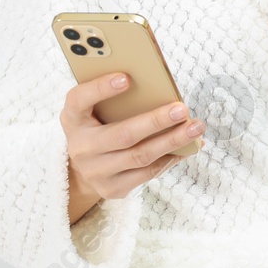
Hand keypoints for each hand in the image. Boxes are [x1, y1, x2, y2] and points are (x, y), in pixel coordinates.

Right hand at [60, 71, 204, 220]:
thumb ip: (113, 97)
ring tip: (196, 128)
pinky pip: (147, 173)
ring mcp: (95, 172)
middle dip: (156, 121)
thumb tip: (160, 87)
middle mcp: (80, 147)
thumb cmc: (97, 126)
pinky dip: (171, 158)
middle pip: (122, 135)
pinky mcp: (112, 189)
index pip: (79, 99)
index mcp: (72, 118)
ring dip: (173, 141)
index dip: (100, 88)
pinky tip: (188, 147)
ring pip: (140, 156)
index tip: (126, 78)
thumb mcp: (94, 109)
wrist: (82, 169)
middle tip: (182, 109)